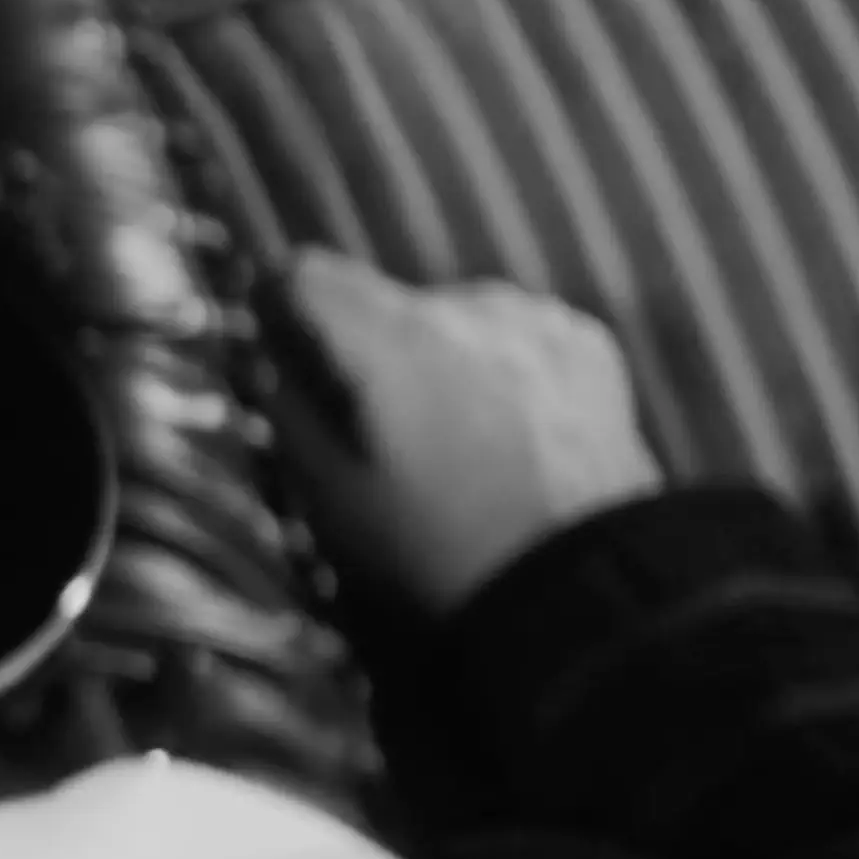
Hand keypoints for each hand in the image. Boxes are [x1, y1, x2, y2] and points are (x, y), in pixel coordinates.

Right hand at [277, 247, 667, 618]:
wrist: (584, 584)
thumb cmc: (440, 551)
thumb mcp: (331, 500)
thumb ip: (288, 413)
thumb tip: (271, 365)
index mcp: (394, 337)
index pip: (305, 273)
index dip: (277, 303)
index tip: (273, 338)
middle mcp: (466, 304)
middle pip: (384, 300)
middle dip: (367, 348)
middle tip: (373, 425)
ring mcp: (535, 318)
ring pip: (451, 318)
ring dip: (436, 357)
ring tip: (450, 436)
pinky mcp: (587, 342)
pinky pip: (514, 336)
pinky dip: (498, 368)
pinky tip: (507, 431)